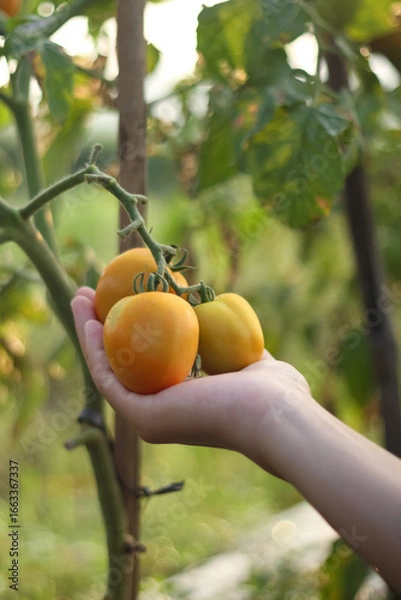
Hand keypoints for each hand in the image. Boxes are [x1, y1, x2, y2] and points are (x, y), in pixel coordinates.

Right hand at [71, 287, 312, 475]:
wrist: (274, 412)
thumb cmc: (273, 392)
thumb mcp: (250, 358)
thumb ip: (233, 345)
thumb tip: (226, 320)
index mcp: (180, 401)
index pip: (146, 362)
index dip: (129, 330)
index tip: (122, 297)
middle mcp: (157, 411)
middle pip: (120, 362)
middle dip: (102, 327)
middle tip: (91, 295)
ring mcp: (146, 417)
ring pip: (108, 367)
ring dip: (89, 332)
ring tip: (79, 297)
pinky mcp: (141, 416)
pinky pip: (109, 376)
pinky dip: (95, 349)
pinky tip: (88, 320)